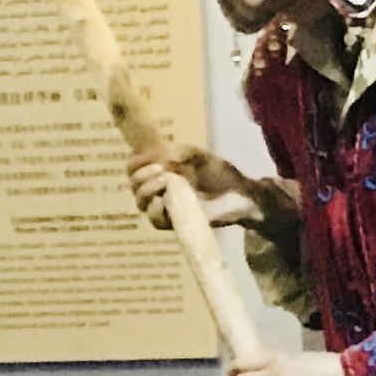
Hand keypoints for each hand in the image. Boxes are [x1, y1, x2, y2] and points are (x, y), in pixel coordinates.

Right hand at [129, 146, 256, 229]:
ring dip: (147, 189)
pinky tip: (165, 199)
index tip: (152, 155)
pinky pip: (155, 220)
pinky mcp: (175, 223)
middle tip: (159, 167)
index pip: (133, 167)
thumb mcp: (200, 156)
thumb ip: (181, 151)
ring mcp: (165, 208)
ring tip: (164, 180)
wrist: (242, 194)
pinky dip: (156, 208)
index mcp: (159, 172)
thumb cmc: (220, 174)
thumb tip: (163, 157)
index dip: (136, 161)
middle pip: (133, 184)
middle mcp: (158, 190)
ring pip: (140, 203)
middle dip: (140, 174)